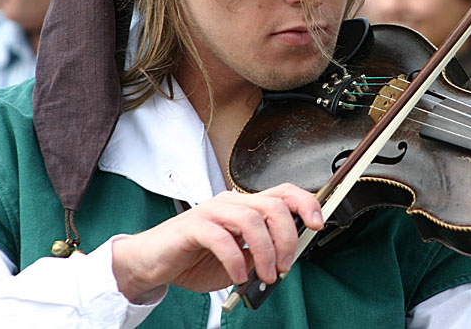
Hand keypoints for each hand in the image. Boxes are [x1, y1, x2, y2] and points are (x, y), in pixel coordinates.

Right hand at [111, 184, 323, 301]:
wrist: (153, 263)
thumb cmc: (194, 258)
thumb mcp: (239, 260)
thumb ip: (260, 255)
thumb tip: (284, 260)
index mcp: (245, 206)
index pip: (284, 192)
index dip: (306, 203)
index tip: (317, 224)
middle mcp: (231, 203)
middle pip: (273, 206)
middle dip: (287, 238)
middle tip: (284, 266)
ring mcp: (212, 211)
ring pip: (251, 220)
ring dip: (265, 252)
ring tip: (264, 275)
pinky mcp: (193, 226)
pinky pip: (222, 238)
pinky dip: (236, 260)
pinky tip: (238, 276)